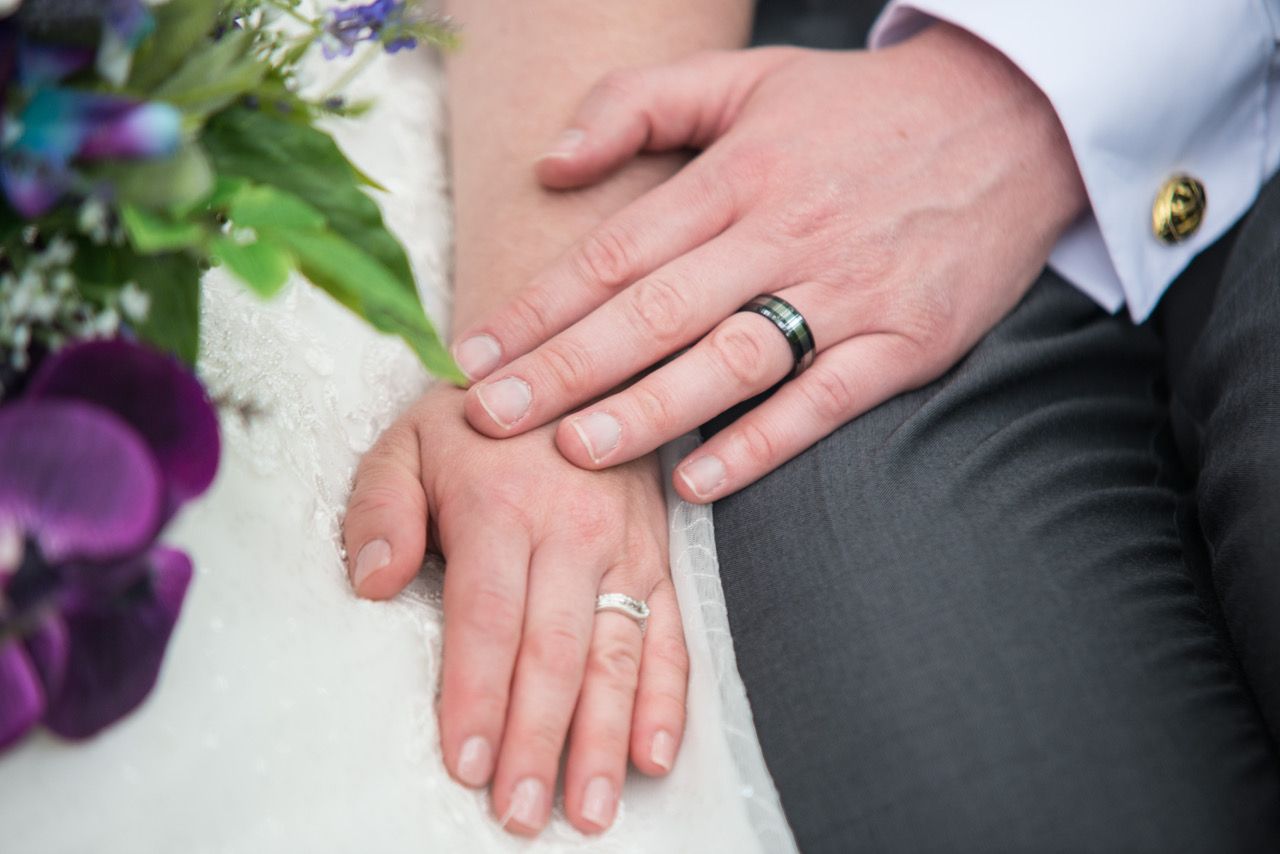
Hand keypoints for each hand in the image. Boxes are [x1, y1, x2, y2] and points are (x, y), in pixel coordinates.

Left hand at [341, 385, 687, 835]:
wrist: (566, 365)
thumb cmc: (473, 420)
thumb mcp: (405, 441)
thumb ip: (380, 509)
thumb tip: (373, 583)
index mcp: (501, 505)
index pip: (488, 618)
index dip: (478, 695)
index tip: (468, 764)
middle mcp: (572, 530)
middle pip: (555, 652)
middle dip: (539, 741)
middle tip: (523, 814)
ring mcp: (624, 547)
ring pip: (616, 655)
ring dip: (604, 739)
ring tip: (590, 811)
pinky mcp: (658, 558)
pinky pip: (670, 635)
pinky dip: (665, 699)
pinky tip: (654, 756)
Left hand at [448, 24, 1086, 501]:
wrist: (1013, 118)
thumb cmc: (861, 110)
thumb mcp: (749, 78)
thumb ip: (641, 105)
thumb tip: (551, 164)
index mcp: (736, 175)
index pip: (614, 251)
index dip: (537, 307)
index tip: (473, 356)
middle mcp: (782, 233)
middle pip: (654, 311)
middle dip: (563, 369)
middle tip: (489, 420)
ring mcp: (848, 290)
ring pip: (732, 358)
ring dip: (649, 410)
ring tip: (575, 451)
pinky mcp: (905, 340)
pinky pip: (824, 400)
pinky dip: (762, 442)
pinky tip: (699, 478)